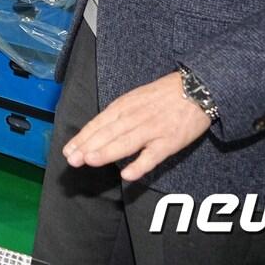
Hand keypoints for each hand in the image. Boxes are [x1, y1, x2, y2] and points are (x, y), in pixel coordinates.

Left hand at [62, 71, 211, 181]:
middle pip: (108, 133)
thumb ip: (118, 114)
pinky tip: (127, 175)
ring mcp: (152, 130)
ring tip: (90, 161)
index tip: (68, 150)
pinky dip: (140, 165)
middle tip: (72, 160)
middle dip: (88, 146)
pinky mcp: (170, 142)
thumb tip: (98, 131)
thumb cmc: (162, 95)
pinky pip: (153, 156)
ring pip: (126, 143)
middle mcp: (135, 117)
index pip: (99, 123)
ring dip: (107, 152)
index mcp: (124, 106)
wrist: (197, 89)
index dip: (83, 137)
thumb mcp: (135, 98)